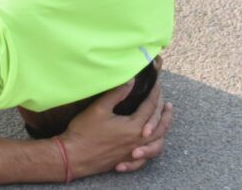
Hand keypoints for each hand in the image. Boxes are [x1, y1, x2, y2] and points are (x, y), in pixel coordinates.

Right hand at [59, 62, 172, 177]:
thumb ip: (117, 93)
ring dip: (163, 133)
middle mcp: (137, 141)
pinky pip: (146, 159)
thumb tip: (131, 80)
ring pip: (157, 145)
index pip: (150, 108)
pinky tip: (148, 146)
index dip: (154, 94)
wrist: (74, 156)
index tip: (157, 85)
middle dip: (165, 113)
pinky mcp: (126, 161)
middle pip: (160, 127)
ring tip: (163, 124)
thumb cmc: (85, 131)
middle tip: (167, 104)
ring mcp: (133, 153)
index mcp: (133, 127)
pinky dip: (151, 151)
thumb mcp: (99, 108)